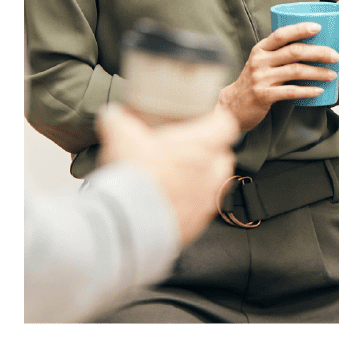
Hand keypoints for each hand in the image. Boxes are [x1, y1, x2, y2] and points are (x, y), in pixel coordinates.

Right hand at [96, 103, 238, 244]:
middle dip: (211, 152)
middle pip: (224, 156)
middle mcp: (210, 173)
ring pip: (216, 185)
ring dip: (203, 179)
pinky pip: (202, 210)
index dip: (218, 121)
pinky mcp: (197, 224)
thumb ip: (117, 121)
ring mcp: (205, 200)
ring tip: (180, 178)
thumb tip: (111, 115)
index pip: (226, 126)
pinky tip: (171, 202)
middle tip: (189, 150)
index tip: (209, 121)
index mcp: (201, 146)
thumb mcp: (120, 138)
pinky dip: (191, 205)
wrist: (128, 222)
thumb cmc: (134, 178)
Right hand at [217, 21, 338, 130]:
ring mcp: (261, 78)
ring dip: (317, 72)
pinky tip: (319, 90)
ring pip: (295, 71)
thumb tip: (313, 45)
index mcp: (261, 49)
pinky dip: (307, 90)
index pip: (281, 35)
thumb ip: (280, 54)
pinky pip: (290, 91)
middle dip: (318, 52)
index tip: (318, 27)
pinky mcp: (263, 95)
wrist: (232, 106)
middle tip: (336, 55)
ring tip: (333, 74)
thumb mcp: (262, 62)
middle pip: (293, 52)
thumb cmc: (254, 81)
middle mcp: (260, 61)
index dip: (300, 29)